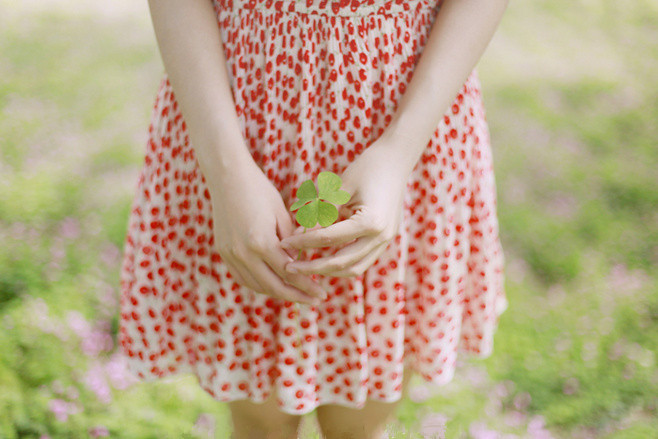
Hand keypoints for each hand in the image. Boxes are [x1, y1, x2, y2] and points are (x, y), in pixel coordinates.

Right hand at [207, 158, 326, 303]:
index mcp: (262, 242)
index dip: (307, 286)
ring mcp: (230, 254)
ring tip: (295, 293)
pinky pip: (242, 277)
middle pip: (273, 286)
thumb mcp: (282, 215)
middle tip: (314, 300)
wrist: (227, 176)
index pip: (290, 274)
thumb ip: (292, 243)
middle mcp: (243, 253)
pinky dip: (258, 284)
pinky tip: (273, 284)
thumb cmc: (260, 190)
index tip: (322, 293)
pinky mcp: (223, 251)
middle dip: (296, 296)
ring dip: (277, 292)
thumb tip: (299, 264)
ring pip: (256, 285)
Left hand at [280, 133, 411, 277]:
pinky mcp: (385, 239)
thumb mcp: (340, 189)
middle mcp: (381, 236)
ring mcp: (386, 240)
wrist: (397, 159)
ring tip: (306, 268)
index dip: (303, 242)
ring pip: (354, 268)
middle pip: (342, 263)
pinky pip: (362, 260)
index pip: (328, 238)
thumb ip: (321, 214)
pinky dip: (343, 264)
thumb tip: (299, 236)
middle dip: (314, 267)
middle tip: (290, 268)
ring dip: (329, 271)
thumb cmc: (367, 167)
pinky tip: (324, 260)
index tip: (283, 243)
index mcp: (370, 222)